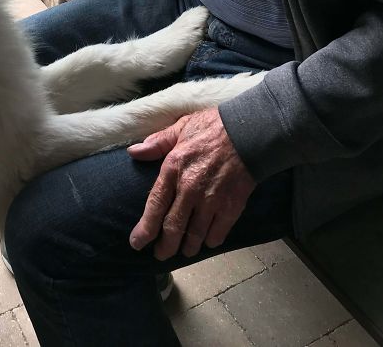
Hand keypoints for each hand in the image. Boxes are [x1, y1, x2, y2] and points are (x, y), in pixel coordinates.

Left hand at [128, 107, 255, 259]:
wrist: (249, 132)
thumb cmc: (213, 127)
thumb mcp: (180, 128)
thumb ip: (157, 143)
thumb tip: (134, 152)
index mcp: (173, 168)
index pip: (155, 205)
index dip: (145, 228)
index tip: (136, 243)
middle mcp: (189, 188)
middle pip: (173, 227)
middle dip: (165, 246)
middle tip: (161, 255)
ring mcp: (211, 200)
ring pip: (195, 235)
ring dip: (188, 247)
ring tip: (184, 251)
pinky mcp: (232, 207)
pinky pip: (218, 233)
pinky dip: (211, 241)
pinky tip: (207, 241)